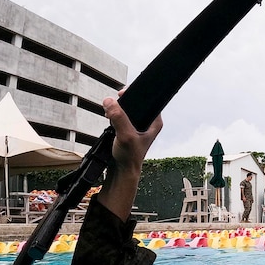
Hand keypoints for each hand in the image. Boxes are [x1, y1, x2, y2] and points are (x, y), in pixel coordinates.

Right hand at [96, 95, 162, 220]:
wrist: (122, 171)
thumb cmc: (129, 157)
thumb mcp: (125, 135)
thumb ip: (118, 118)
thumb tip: (109, 101)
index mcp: (155, 122)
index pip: (149, 100)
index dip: (136, 94)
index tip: (122, 94)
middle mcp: (148, 122)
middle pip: (136, 103)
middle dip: (123, 102)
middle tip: (113, 104)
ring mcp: (138, 126)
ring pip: (128, 110)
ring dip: (117, 109)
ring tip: (110, 111)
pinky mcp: (129, 129)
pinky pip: (121, 116)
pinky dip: (114, 115)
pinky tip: (109, 118)